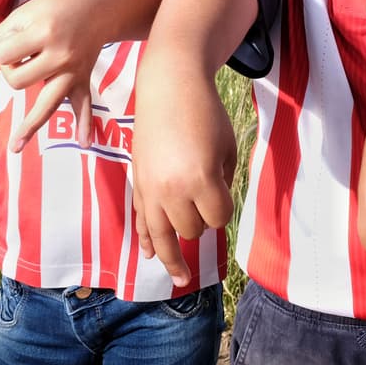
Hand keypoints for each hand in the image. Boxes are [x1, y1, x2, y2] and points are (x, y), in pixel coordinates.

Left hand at [0, 0, 112, 152]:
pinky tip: (84, 143)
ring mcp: (73, 72)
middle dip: (9, 71)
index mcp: (45, 34)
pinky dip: (86, 125)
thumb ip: (2, 36)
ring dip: (30, 126)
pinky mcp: (82, 79)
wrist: (99, 8)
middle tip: (18, 57)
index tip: (7, 42)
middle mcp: (60, 56)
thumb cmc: (59, 7)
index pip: (5, 55)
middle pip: (17, 81)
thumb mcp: (27, 11)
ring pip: (46, 104)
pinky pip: (85, 105)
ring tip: (15, 147)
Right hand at [131, 71, 235, 287]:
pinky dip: (147, 239)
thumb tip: (215, 211)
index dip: (224, 209)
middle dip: (202, 220)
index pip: (218, 217)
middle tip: (206, 200)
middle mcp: (172, 190)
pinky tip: (152, 256)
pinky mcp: (137, 182)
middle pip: (191, 228)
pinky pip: (141, 220)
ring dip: (173, 256)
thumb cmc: (206, 113)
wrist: (169, 87)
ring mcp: (150, 188)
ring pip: (162, 236)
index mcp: (201, 179)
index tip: (223, 192)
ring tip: (180, 277)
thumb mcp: (227, 147)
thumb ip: (224, 182)